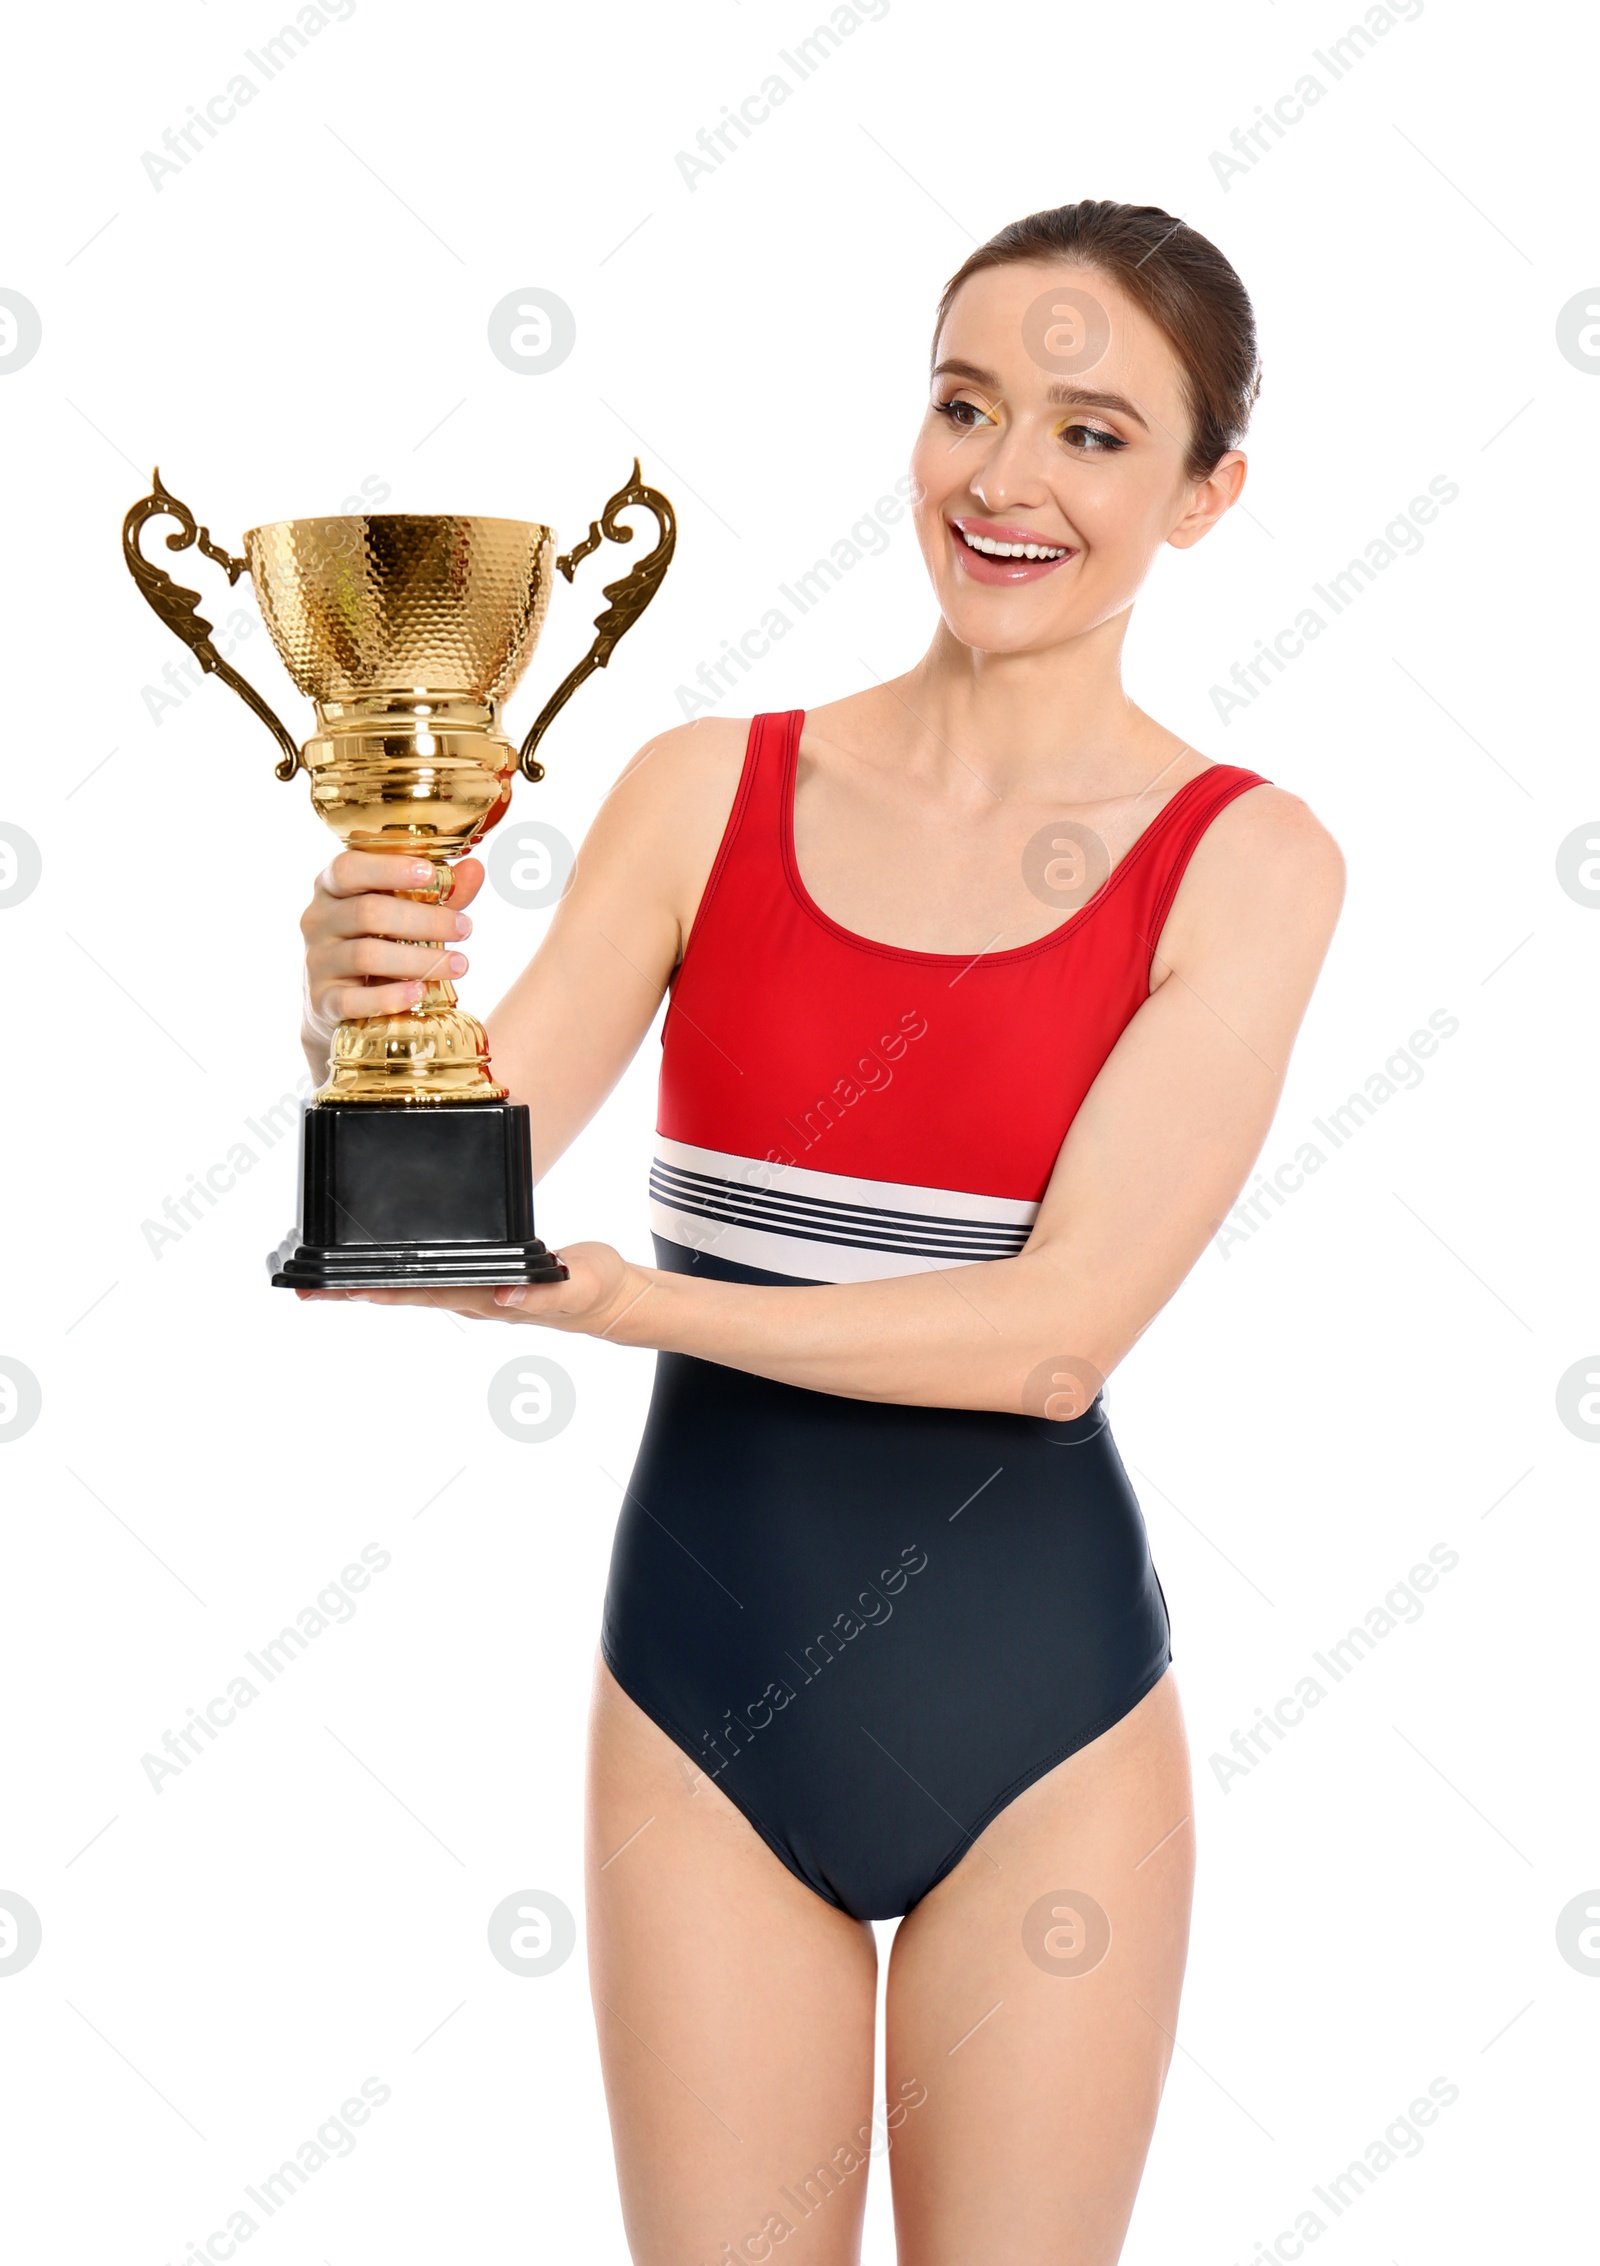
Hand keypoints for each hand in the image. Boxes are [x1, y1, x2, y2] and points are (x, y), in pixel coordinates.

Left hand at [296, 1242, 653, 1340]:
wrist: (619, 1299)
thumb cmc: (600, 1290)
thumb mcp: (581, 1284)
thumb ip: (546, 1293)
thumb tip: (503, 1298)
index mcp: (489, 1299)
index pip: (423, 1293)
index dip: (380, 1290)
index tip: (338, 1289)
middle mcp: (474, 1300)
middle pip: (404, 1294)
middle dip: (354, 1292)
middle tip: (305, 1289)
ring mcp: (476, 1295)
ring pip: (412, 1289)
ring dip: (369, 1287)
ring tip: (326, 1284)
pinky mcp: (485, 1282)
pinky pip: (432, 1279)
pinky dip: (400, 1275)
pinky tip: (382, 1269)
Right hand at [300, 849, 486, 1062]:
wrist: (337, 1007)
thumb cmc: (376, 944)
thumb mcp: (403, 914)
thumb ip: (438, 893)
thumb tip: (474, 870)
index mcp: (332, 888)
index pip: (348, 868)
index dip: (389, 868)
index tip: (430, 873)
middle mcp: (317, 921)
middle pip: (368, 912)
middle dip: (424, 920)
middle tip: (465, 928)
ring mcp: (317, 962)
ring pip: (366, 955)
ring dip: (420, 960)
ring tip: (460, 964)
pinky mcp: (323, 1002)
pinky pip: (355, 1000)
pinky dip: (391, 997)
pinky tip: (421, 992)